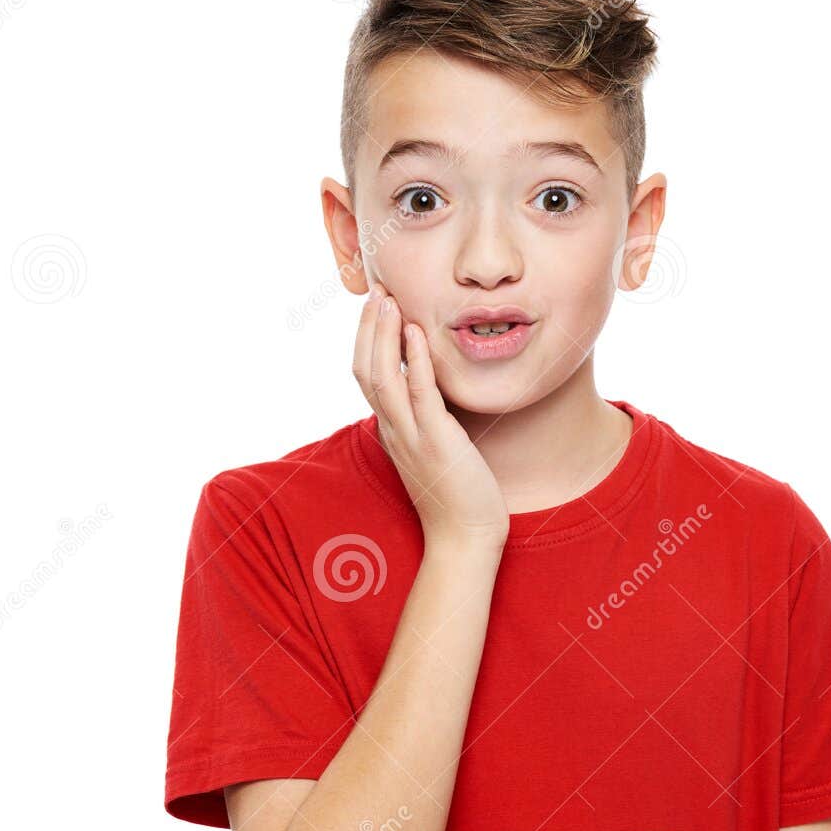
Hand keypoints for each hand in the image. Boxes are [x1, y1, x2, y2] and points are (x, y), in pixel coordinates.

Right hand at [352, 282, 509, 549]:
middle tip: (376, 291)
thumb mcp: (435, 450)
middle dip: (368, 328)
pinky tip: (416, 332)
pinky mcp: (436, 442)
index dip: (367, 340)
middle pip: (365, 370)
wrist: (465, 539)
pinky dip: (416, 360)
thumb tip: (432, 389)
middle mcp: (394, 430)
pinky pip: (420, 394)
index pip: (368, 376)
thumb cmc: (457, 497)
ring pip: (383, 377)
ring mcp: (411, 437)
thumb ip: (427, 420)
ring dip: (382, 335)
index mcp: (392, 430)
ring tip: (387, 300)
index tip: (376, 307)